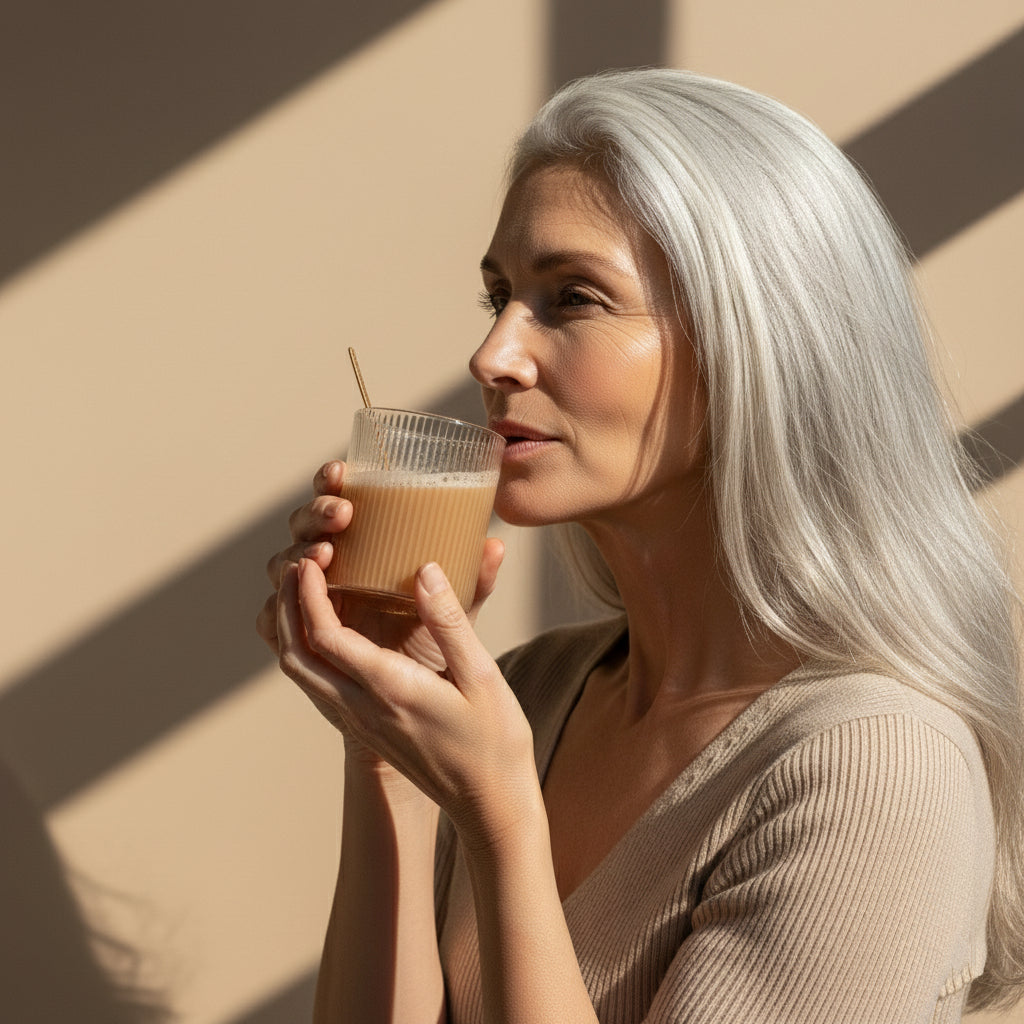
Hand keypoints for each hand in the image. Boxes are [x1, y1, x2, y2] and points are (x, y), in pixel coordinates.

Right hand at [255, 460, 504, 669]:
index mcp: (360, 542)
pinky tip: (290, 602)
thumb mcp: (458, 611)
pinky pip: (270, 619)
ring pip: (282, 566)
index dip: (329, 480)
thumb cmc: (432, 638)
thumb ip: (473, 581)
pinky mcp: (296, 636)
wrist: (417, 700)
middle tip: (343, 516)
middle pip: (302, 525)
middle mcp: (329, 564)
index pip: (334, 497)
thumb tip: (496, 545)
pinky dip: (275, 609)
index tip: (342, 472)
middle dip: (315, 513)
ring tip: (325, 556)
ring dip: (296, 556)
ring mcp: (307, 600)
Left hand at [276, 557, 535, 841]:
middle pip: (295, 656)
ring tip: (305, 588)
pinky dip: (308, 650)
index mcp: (389, 690)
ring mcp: (359, 723)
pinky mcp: (363, 729)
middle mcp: (362, 709)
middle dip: (288, 606)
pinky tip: (328, 627)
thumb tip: (425, 568)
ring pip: (300, 674)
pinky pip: (318, 685)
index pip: (324, 638)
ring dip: (292, 628)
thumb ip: (450, 621)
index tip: (312, 560)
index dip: (308, 594)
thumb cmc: (495, 741)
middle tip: (297, 565)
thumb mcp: (482, 675)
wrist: (490, 804)